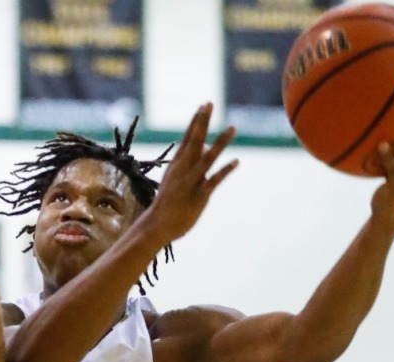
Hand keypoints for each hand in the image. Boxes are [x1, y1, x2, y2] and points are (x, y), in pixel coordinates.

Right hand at [144, 102, 237, 241]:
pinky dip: (225, 171)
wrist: (158, 225)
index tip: (203, 105)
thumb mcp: (176, 179)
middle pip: (194, 141)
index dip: (196, 121)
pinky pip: (214, 180)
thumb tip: (204, 147)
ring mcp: (191, 182)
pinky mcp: (199, 195)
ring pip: (207, 158)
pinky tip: (236, 161)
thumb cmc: (168, 203)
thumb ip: (191, 162)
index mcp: (177, 165)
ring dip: (220, 143)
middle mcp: (183, 170)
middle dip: (202, 122)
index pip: (187, 138)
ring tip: (232, 128)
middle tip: (209, 103)